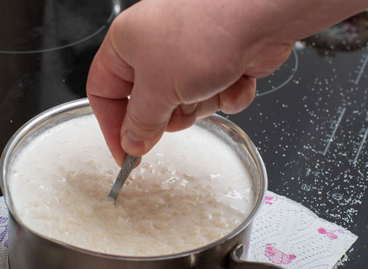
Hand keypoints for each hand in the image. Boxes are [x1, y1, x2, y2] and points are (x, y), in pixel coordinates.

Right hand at [87, 0, 367, 164]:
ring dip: (201, 104)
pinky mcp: (219, 64)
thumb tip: (131, 144)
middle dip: (168, 116)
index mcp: (127, 45)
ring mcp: (188, 57)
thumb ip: (141, 122)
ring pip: (184, 105)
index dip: (112, 127)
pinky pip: (214, 97)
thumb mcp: (159, 87)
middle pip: (147, 105)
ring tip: (211, 85)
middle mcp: (155, 50)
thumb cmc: (204, 33)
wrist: (262, 15)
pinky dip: (227, 95)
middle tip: (178, 112)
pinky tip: (236, 78)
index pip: (104, 94)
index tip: (126, 154)